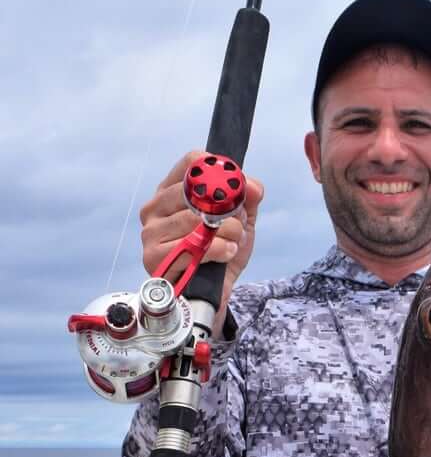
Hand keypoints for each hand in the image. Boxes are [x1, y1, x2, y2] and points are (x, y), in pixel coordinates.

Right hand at [140, 150, 263, 336]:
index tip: (238, 189)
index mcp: (170, 191)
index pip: (192, 162)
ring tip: (233, 242)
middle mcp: (155, 208)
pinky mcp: (154, 258)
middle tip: (238, 223)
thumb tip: (253, 186)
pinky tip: (226, 253)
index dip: (222, 172)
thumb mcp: (240, 222)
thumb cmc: (219, 255)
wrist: (212, 295)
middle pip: (194, 190)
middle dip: (227, 208)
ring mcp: (151, 233)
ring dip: (227, 232)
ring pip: (195, 219)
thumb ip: (247, 199)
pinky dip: (219, 249)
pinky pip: (195, 246)